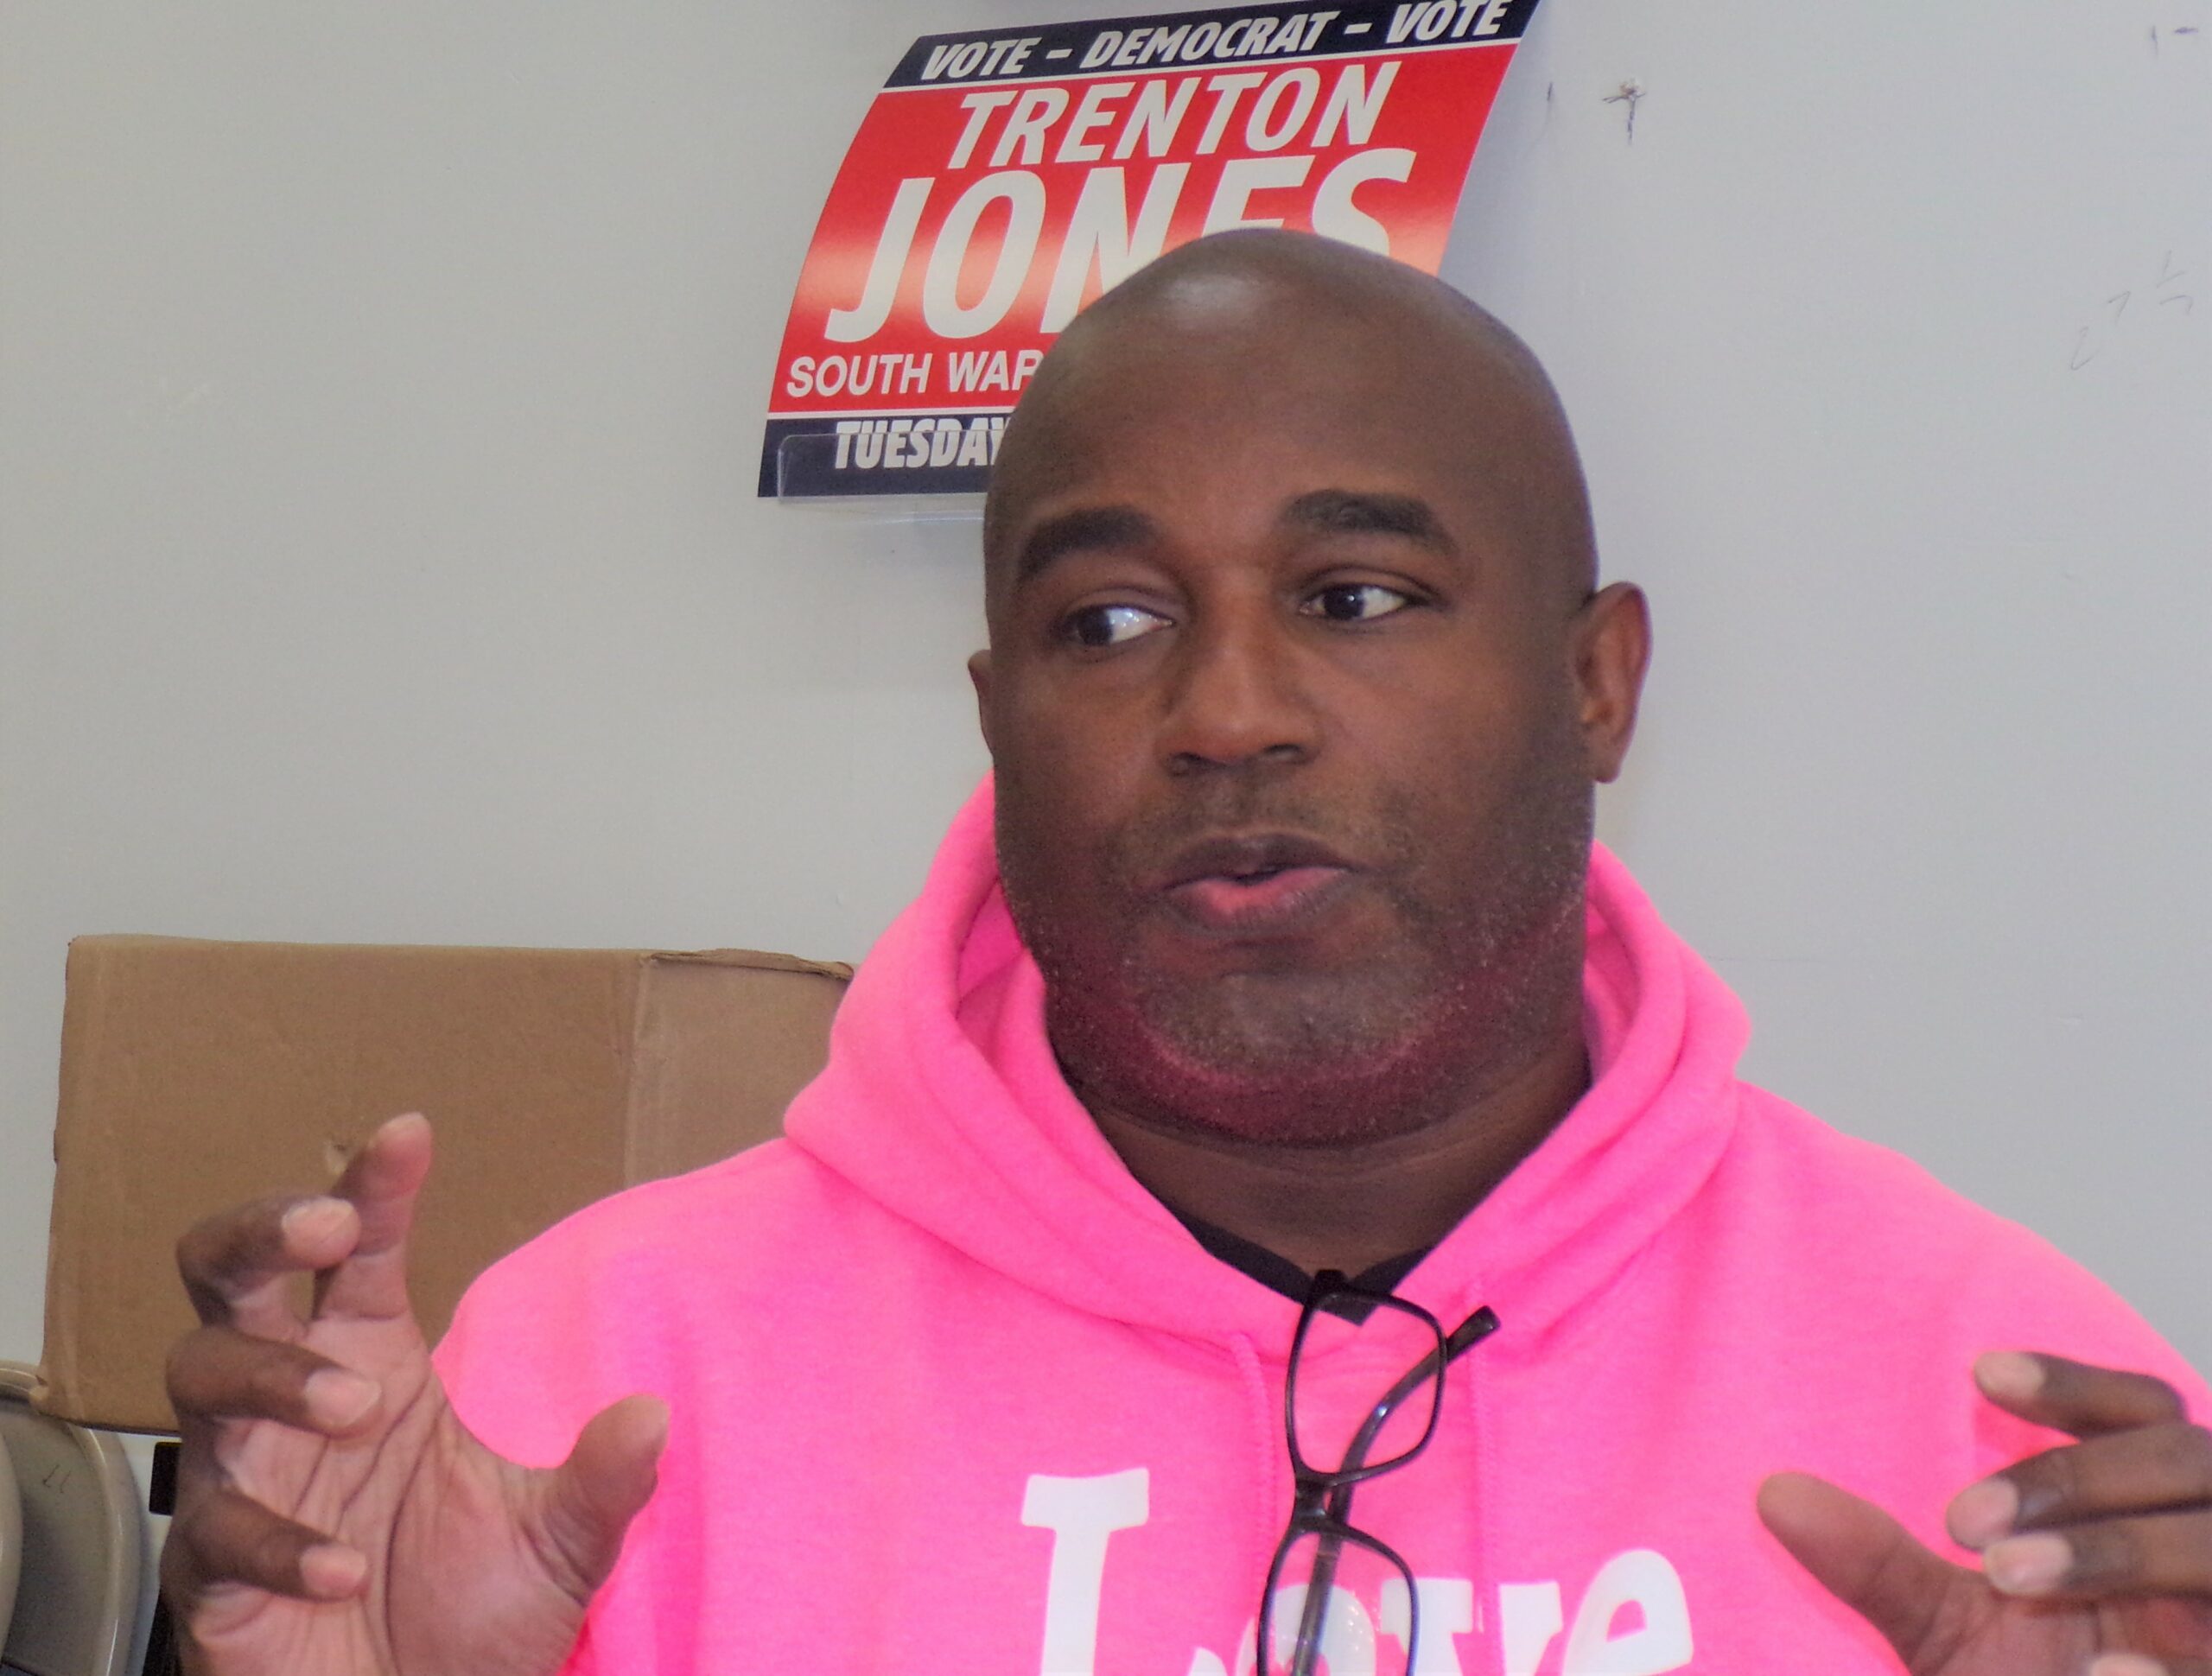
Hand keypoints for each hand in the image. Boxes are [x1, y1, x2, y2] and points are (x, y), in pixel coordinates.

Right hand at [162, 1113, 667, 1675]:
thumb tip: (652, 1415)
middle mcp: (297, 1399)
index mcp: (374, 1359)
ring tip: (355, 1403)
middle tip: (322, 1225)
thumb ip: (606, 1480)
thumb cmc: (473, 1618)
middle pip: (231, 1276)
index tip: (407, 1131)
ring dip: (275, 1375)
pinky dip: (281, 1542)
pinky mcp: (213, 1573)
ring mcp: (246, 1477)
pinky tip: (345, 1568)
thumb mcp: (563, 1542)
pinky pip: (215, 1531)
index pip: (358, 1250)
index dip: (371, 1186)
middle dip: (260, 1230)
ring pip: (200, 1376)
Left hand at [1760, 1352, 2211, 1675]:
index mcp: (2145, 1513)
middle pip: (2181, 1455)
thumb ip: (1877, 1562)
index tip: (1977, 1371)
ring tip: (2003, 1573)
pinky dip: (2165, 1664)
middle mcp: (2203, 1555)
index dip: (2073, 1381)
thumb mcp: (1946, 1627)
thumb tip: (1774, 1494)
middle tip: (1962, 1522)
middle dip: (2073, 1475)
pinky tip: (2103, 1672)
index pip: (2141, 1409)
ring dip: (2110, 1549)